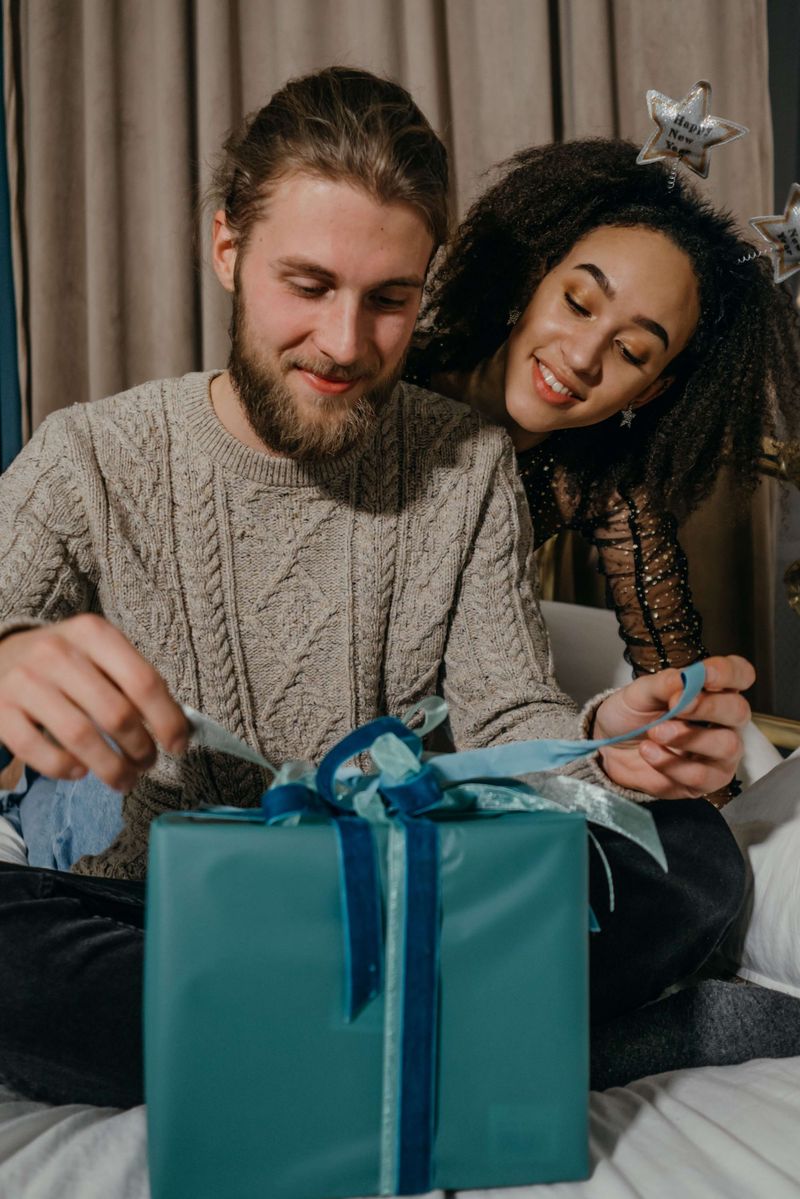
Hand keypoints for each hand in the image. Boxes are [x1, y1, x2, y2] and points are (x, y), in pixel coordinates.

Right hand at [0, 615, 189, 790]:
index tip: (179, 745)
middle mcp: (58, 653)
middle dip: (141, 749)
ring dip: (111, 768)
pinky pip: (37, 750)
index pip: (143, 681)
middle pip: (116, 714)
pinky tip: (79, 771)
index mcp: (93, 633)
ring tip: (124, 779)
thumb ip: (134, 681)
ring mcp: (25, 682)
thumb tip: (177, 726)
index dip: (168, 720)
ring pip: (80, 737)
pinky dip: (64, 769)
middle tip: (148, 763)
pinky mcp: (0, 710)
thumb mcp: (99, 652)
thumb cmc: (64, 661)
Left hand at [593, 655, 753, 798]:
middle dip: (709, 707)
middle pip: (739, 710)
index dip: (729, 673)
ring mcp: (719, 753)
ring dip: (688, 738)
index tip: (705, 674)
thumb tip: (686, 678)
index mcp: (712, 690)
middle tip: (676, 705)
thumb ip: (665, 684)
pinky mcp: (706, 780)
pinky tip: (649, 752)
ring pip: (727, 746)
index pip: (739, 674)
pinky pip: (701, 776)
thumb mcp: (640, 693)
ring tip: (654, 733)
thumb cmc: (632, 715)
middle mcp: (724, 721)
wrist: (609, 749)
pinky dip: (671, 764)